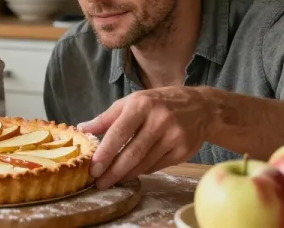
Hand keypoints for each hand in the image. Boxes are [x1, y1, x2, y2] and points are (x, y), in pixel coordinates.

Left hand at [77, 86, 215, 189]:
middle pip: (132, 152)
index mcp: (142, 105)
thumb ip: (107, 117)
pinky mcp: (183, 151)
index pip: (119, 132)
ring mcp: (174, 137)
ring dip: (126, 175)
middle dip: (113, 171)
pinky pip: (157, 166)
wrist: (201, 108)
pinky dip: (142, 172)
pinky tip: (131, 174)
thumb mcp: (132, 102)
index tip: (93, 168)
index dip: (105, 152)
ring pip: (144, 163)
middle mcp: (159, 120)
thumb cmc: (158, 103)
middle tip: (99, 182)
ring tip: (112, 181)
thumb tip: (82, 128)